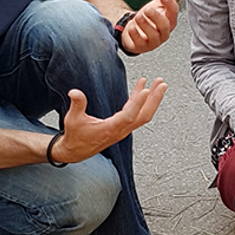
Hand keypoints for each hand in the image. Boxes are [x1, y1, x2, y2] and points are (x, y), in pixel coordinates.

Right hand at [51, 77, 167, 162]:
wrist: (75, 151)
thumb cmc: (75, 137)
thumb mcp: (73, 120)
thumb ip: (77, 105)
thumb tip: (74, 92)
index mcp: (111, 129)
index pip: (128, 116)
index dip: (138, 103)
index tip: (146, 90)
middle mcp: (121, 130)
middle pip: (144, 116)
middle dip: (155, 99)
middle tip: (162, 84)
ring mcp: (123, 129)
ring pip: (142, 114)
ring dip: (152, 98)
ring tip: (159, 83)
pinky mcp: (122, 125)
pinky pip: (135, 112)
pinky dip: (140, 99)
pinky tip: (142, 87)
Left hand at [121, 0, 185, 54]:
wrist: (133, 30)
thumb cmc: (148, 19)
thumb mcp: (159, 5)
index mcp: (170, 21)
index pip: (174, 13)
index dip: (170, 3)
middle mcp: (163, 33)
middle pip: (164, 26)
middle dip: (156, 16)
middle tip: (148, 9)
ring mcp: (153, 41)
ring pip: (153, 35)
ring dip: (144, 24)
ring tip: (138, 17)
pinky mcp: (142, 47)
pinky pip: (139, 42)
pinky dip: (135, 33)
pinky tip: (132, 27)